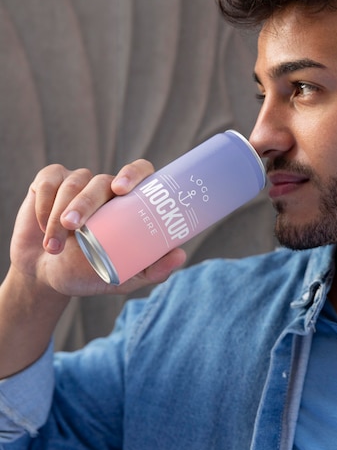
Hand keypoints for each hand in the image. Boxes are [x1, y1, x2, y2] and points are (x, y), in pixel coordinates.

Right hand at [9, 161, 186, 297]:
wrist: (46, 277)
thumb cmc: (88, 272)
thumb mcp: (121, 275)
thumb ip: (151, 270)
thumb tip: (180, 254)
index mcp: (128, 203)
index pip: (140, 172)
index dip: (133, 173)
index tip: (121, 189)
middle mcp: (105, 188)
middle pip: (101, 180)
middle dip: (85, 203)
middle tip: (73, 227)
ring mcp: (76, 183)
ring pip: (72, 185)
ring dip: (58, 216)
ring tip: (54, 247)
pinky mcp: (48, 183)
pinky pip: (47, 184)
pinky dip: (43, 208)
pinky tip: (43, 229)